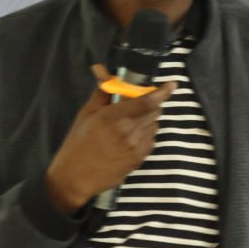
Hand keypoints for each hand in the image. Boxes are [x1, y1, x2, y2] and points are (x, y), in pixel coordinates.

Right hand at [44, 64, 175, 214]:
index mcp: (115, 117)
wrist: (76, 177)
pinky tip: (128, 138)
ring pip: (154, 125)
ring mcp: (137, 147)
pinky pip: (151, 139)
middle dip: (150, 103)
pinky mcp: (139, 159)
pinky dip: (145, 134)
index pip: (148, 101)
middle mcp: (129, 131)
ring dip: (147, 119)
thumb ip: (102, 91)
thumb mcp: (87, 113)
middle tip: (136, 104)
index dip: (163, 92)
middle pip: (155, 111)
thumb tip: (103, 70)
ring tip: (128, 123)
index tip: (172, 85)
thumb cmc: (78, 143)